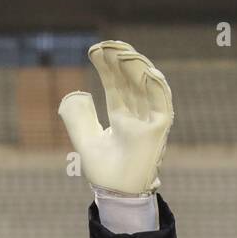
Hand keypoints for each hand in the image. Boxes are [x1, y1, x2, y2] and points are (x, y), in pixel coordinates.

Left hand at [58, 40, 172, 197]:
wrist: (116, 194)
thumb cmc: (105, 172)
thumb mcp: (85, 140)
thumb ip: (77, 119)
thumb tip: (75, 93)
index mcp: (122, 118)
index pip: (116, 85)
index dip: (107, 67)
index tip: (94, 50)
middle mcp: (137, 116)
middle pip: (130, 81)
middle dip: (119, 61)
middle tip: (105, 43)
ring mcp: (149, 121)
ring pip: (146, 86)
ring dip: (135, 67)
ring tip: (120, 50)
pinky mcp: (159, 130)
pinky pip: (161, 103)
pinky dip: (155, 86)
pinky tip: (144, 69)